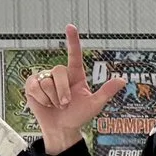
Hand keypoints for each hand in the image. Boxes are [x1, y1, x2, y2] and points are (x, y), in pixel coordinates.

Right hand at [21, 25, 123, 154]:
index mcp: (76, 75)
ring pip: (46, 81)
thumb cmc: (78, 116)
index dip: (73, 41)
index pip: (74, 55)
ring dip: (52, 98)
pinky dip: (41, 98)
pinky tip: (45, 103)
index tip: (71, 27)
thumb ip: (107, 91)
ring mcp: (45, 79)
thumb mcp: (95, 104)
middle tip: (65, 104)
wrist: (61, 128)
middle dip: (62, 91)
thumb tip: (122, 80)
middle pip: (59, 71)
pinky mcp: (32, 86)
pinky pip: (35, 86)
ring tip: (56, 104)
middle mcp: (60, 75)